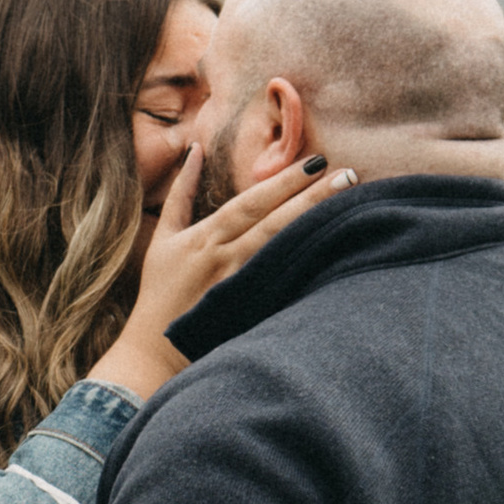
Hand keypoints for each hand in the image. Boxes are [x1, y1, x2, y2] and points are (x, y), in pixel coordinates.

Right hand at [89, 152, 354, 403]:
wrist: (154, 351)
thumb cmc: (159, 291)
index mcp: (205, 238)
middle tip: (348, 175)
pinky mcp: (252, 313)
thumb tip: (196, 151)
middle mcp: (224, 259)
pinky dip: (307, 266)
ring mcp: (240, 288)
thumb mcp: (164, 238)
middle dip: (311, 197)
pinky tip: (335, 251)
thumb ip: (180, 193)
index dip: (283, 182)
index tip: (315, 162)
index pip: (251, 203)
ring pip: (283, 251)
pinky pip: (284, 285)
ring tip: (348, 205)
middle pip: (274, 223)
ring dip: (315, 226)